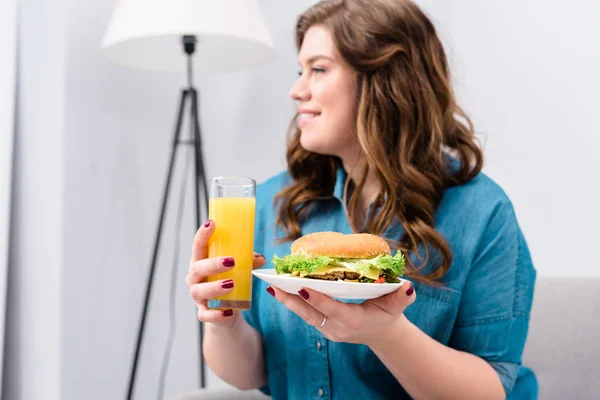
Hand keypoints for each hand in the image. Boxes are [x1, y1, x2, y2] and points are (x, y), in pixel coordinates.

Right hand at [185, 220, 265, 327]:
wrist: (226, 313)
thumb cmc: (229, 282)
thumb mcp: (238, 269)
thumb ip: (247, 261)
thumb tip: (261, 258)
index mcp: (201, 262)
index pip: (198, 246)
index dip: (203, 234)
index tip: (212, 223)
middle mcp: (195, 279)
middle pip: (197, 269)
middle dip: (212, 264)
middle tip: (231, 261)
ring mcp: (198, 297)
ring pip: (199, 291)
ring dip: (214, 287)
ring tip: (231, 283)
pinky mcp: (204, 313)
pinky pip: (205, 315)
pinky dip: (216, 314)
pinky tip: (228, 311)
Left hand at [267, 281, 415, 345]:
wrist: (382, 334)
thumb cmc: (389, 315)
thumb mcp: (398, 306)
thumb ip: (402, 297)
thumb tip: (407, 285)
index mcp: (353, 321)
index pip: (331, 309)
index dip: (316, 299)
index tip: (302, 287)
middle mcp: (336, 328)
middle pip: (309, 313)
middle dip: (291, 299)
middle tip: (274, 285)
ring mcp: (328, 329)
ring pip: (303, 315)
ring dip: (287, 300)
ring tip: (271, 285)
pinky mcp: (323, 327)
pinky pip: (305, 314)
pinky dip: (293, 302)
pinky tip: (280, 289)